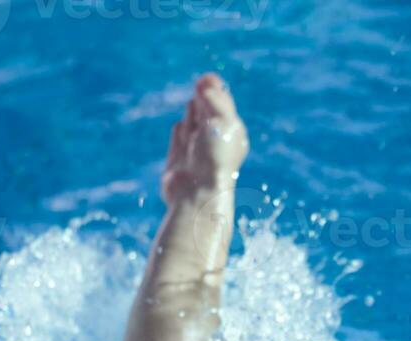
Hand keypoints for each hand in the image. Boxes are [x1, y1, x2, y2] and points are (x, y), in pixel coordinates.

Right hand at [161, 74, 249, 207]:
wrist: (197, 193)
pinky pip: (179, 139)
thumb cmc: (215, 157)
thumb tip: (206, 83)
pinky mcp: (179, 160)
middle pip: (208, 114)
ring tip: (194, 101)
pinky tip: (180, 127)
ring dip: (193, 113)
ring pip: (194, 125)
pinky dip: (180, 132)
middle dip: (204, 99)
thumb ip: (215, 100)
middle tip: (201, 82)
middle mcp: (215, 143)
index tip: (207, 78)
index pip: (224, 107)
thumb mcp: (221, 122)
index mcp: (231, 135)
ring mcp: (196, 151)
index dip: (216, 91)